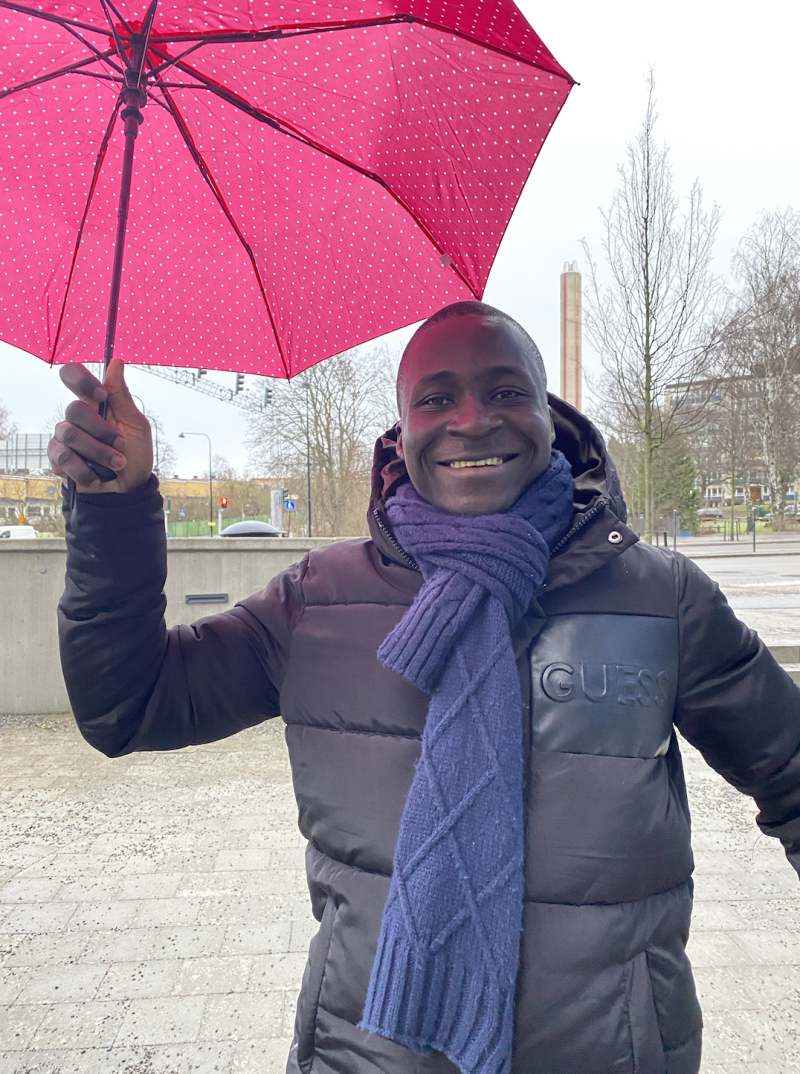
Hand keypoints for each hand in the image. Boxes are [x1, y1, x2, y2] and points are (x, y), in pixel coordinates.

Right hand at [48, 360, 152, 492]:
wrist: (130, 488)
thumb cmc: (135, 454)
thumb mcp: (136, 425)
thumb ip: (122, 396)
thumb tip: (117, 362)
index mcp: (94, 403)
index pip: (72, 376)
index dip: (81, 379)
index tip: (101, 395)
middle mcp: (75, 417)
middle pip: (75, 409)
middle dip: (103, 431)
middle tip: (122, 446)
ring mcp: (63, 437)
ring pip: (70, 434)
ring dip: (99, 452)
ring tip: (117, 464)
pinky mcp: (57, 459)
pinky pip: (63, 457)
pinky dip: (85, 469)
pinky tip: (97, 476)